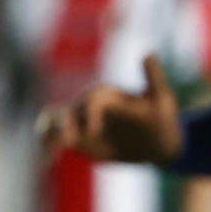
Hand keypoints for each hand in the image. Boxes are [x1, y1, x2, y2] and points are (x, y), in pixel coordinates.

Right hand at [40, 56, 182, 165]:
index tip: (93, 131)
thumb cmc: (162, 119)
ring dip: (48, 133)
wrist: (158, 143)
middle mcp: (88, 106)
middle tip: (67, 141)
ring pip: (54, 121)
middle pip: (67, 109)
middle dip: (62, 125)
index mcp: (107, 96)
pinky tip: (48, 159)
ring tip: (50, 151)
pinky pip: (54, 137)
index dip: (89, 112)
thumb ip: (153, 79)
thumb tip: (147, 53)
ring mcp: (80, 122)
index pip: (93, 98)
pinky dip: (47, 145)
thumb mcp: (162, 101)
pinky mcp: (77, 138)